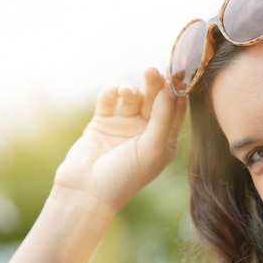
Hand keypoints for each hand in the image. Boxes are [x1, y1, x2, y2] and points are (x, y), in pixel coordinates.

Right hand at [53, 67, 186, 212]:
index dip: (177, 91)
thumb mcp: (151, 148)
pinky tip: (113, 93)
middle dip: (155, 84)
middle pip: (156, 100)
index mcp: (165, 142)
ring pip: (133, 97)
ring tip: (128, 92)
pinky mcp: (102, 122)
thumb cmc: (125, 177)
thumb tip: (172, 88)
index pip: (176, 110)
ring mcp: (124, 126)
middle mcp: (147, 132)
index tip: (176, 71)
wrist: (85, 192)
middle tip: (153, 70)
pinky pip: (109, 99)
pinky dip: (111, 92)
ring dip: (132, 89)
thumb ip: (163, 118)